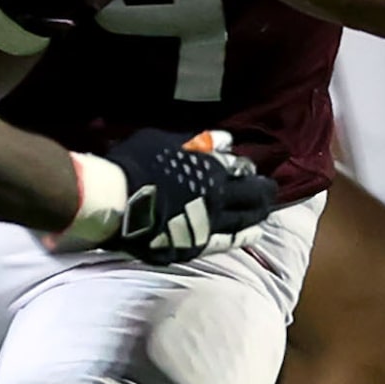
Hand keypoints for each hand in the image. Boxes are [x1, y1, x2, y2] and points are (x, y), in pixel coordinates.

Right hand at [65, 127, 279, 263]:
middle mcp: (216, 196)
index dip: (246, 168)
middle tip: (270, 189)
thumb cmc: (135, 165)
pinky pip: (225, 242)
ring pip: (243, 219)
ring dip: (258, 214)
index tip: (249, 169)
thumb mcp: (164, 141)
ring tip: (266, 212)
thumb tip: (226, 140)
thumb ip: (197, 141)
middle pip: (251, 194)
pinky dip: (242, 238)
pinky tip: (253, 235)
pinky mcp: (194, 243)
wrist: (114, 202)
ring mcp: (207, 223)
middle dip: (263, 190)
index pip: (239, 168)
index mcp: (210, 168)